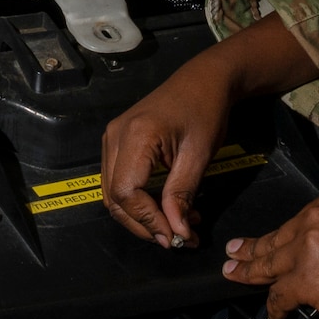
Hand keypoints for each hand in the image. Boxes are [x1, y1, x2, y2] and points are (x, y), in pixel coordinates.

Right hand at [101, 15, 318, 248]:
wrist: (204, 79)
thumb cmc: (205, 110)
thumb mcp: (199, 155)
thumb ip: (182, 195)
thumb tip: (177, 232)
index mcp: (135, 136)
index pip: (127, 193)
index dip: (148, 221)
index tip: (176, 238)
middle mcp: (115, 137)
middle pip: (115, 198)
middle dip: (144, 225)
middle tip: (178, 239)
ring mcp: (112, 138)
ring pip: (114, 194)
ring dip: (142, 217)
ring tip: (178, 225)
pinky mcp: (117, 142)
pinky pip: (119, 181)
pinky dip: (139, 201)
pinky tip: (167, 207)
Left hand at [223, 187, 318, 318]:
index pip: (296, 223)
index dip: (277, 237)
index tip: (263, 242)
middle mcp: (315, 217)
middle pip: (277, 239)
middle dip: (252, 250)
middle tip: (233, 254)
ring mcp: (308, 247)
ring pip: (270, 265)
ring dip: (251, 273)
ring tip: (234, 276)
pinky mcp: (306, 279)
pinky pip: (279, 295)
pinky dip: (275, 308)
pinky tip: (276, 317)